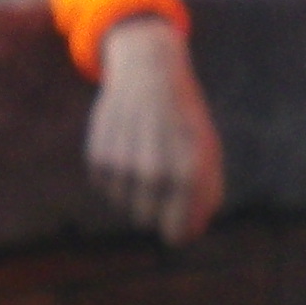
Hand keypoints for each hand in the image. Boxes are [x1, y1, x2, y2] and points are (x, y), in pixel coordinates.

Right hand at [85, 15, 225, 244]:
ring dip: (135, 188)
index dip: (177, 232)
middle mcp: (153, 173)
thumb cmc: (184, 116)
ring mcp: (123, 166)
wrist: (149, 71)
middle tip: (163, 177)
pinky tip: (128, 146)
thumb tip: (190, 232)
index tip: (177, 224)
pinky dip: (117, 174)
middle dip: (156, 207)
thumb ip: (205, 194)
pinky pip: (107, 187)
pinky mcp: (98, 157)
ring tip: (146, 155)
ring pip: (124, 204)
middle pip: (147, 221)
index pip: (176, 233)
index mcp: (187, 174)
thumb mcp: (207, 150)